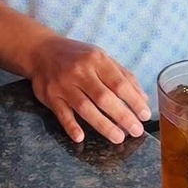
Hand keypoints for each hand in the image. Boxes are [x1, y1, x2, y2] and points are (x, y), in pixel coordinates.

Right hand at [27, 36, 150, 144]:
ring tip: (118, 137)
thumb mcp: (100, 57)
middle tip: (136, 131)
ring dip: (103, 124)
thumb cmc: (77, 56)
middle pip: (104, 97)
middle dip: (123, 116)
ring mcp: (64, 84)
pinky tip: (80, 137)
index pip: (119, 83)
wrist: (41, 50)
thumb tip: (143, 98)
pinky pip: (62, 113)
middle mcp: (80, 71)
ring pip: (85, 108)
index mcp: (96, 59)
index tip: (145, 115)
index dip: (134, 100)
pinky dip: (71, 125)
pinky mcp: (51, 96)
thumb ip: (122, 75)